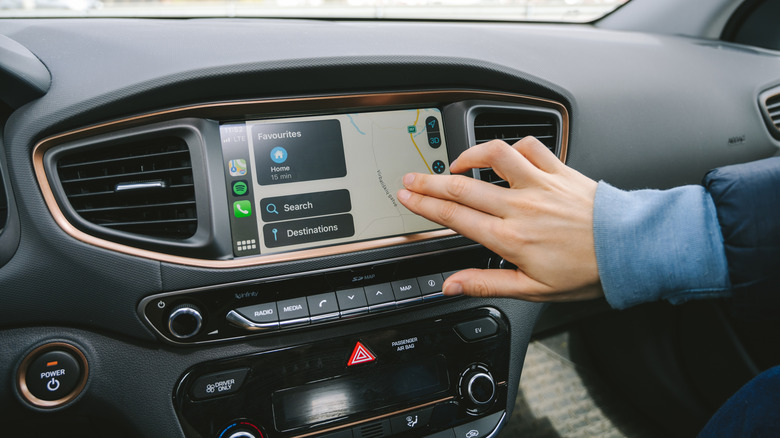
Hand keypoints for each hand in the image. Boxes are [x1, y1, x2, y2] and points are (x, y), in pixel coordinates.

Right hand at [397, 138, 602, 301]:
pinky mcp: (559, 171)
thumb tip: (451, 285)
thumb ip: (487, 283)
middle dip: (429, 181)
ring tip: (456, 163)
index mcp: (510, 238)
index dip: (425, 205)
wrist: (630, 249)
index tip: (407, 196)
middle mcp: (520, 207)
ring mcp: (539, 185)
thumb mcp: (533, 290)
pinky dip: (514, 145)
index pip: (455, 216)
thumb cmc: (586, 272)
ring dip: (469, 155)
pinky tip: (505, 154)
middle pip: (462, 186)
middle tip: (411, 177)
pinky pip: (531, 146)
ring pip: (494, 156)